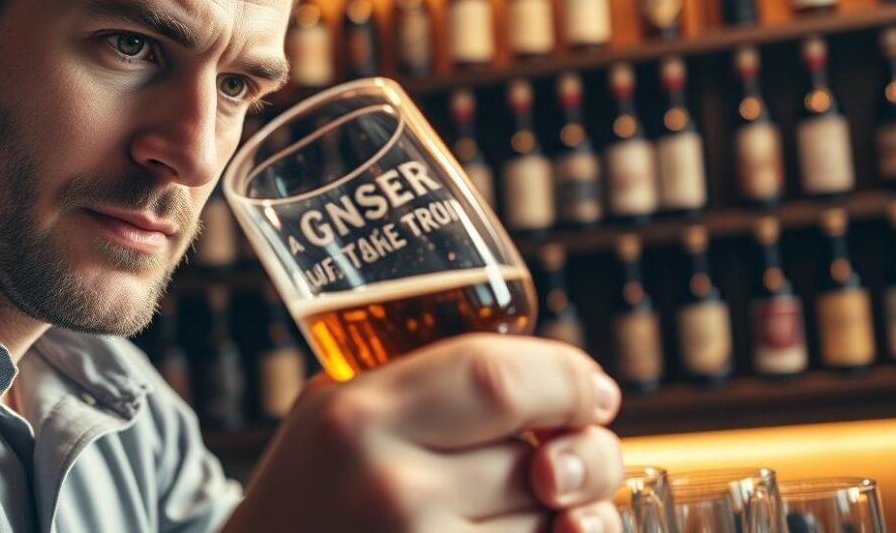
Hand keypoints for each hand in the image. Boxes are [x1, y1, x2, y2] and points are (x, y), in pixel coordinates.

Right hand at [223, 334, 623, 532]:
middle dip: (588, 452)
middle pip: (542, 456)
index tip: (591, 389)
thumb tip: (556, 381)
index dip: (568, 379)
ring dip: (570, 513)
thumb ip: (422, 379)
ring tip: (534, 505)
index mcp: (357, 417)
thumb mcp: (332, 407)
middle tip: (585, 449)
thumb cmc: (305, 489)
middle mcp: (390, 490)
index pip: (496, 378)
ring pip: (554, 524)